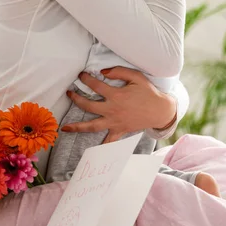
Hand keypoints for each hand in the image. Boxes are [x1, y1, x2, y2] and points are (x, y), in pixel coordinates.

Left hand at [62, 67, 176, 143]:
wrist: (161, 111)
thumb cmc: (148, 92)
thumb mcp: (136, 77)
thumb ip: (118, 72)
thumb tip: (102, 72)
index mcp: (116, 96)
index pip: (95, 86)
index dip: (86, 79)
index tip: (81, 75)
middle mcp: (112, 110)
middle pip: (88, 106)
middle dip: (76, 98)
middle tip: (69, 93)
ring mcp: (115, 122)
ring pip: (92, 126)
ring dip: (77, 127)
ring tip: (65, 128)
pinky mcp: (120, 131)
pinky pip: (109, 141)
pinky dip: (100, 147)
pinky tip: (91, 153)